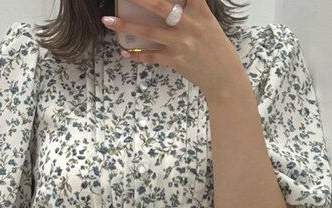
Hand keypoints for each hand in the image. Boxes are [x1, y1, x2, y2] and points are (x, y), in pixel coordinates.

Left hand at [101, 0, 244, 102]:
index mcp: (200, 11)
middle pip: (160, 6)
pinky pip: (152, 57)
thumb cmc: (214, 45)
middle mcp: (189, 25)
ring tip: (108, 20)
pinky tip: (124, 51)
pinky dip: (137, 55)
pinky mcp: (176, 60)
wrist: (223, 76)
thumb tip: (165, 5)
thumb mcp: (207, 21)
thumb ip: (190, 8)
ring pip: (149, 32)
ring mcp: (181, 44)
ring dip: (126, 26)